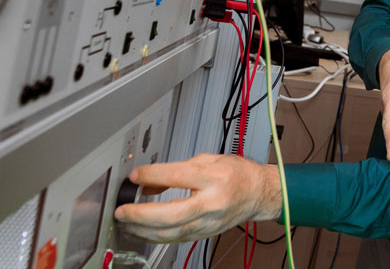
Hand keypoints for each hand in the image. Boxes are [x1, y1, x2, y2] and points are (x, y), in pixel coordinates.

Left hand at [113, 154, 280, 242]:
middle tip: (122, 211)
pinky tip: (143, 231)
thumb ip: (176, 169)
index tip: (135, 176)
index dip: (152, 175)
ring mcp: (210, 221)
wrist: (259, 193)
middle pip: (172, 214)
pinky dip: (156, 236)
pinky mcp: (206, 233)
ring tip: (126, 223)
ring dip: (144, 230)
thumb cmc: (237, 174)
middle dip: (141, 215)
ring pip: (172, 233)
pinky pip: (177, 238)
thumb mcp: (208, 160)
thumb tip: (147, 180)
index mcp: (215, 177)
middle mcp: (213, 202)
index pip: (179, 176)